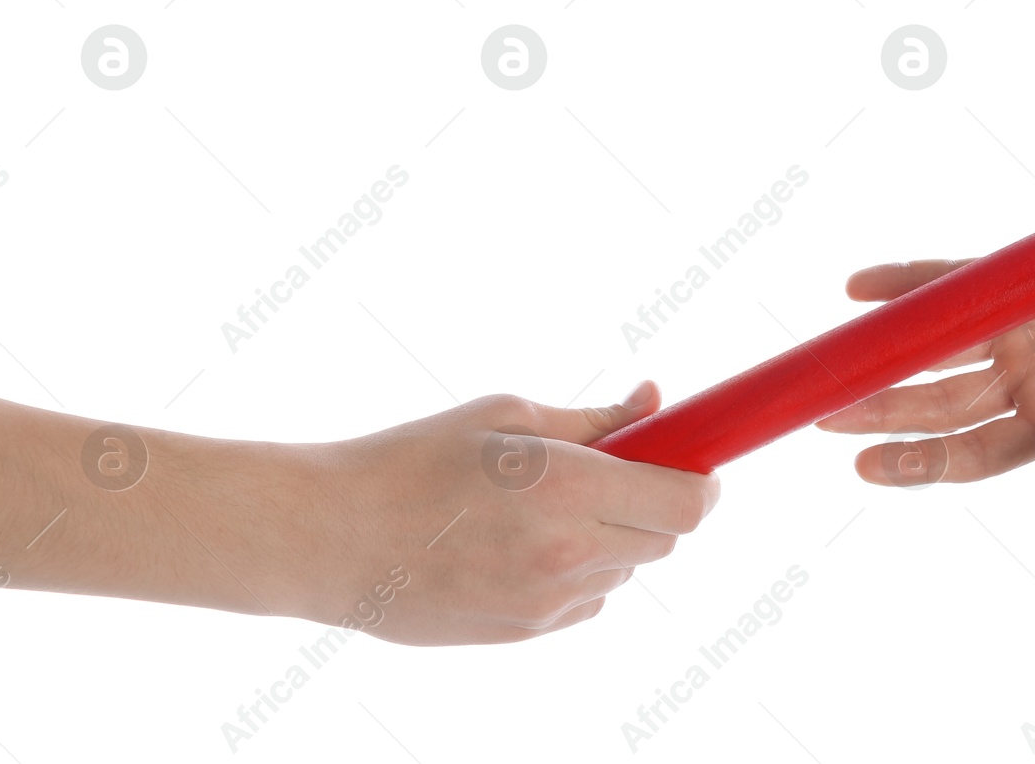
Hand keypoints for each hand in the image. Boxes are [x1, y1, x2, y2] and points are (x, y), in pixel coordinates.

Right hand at [296, 384, 718, 643]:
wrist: (331, 536)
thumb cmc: (413, 459)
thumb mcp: (506, 415)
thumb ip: (596, 419)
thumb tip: (655, 400)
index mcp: (568, 488)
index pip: (686, 504)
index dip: (704, 483)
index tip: (696, 464)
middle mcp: (567, 555)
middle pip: (664, 540)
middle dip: (654, 503)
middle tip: (614, 472)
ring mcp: (546, 604)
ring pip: (625, 571)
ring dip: (614, 537)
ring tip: (544, 505)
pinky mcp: (523, 634)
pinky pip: (585, 600)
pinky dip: (578, 570)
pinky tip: (521, 543)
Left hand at [817, 184, 1034, 497]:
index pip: (973, 452)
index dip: (919, 465)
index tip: (867, 467)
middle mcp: (1027, 377)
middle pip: (939, 404)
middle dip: (883, 413)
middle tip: (823, 418)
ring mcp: (1018, 324)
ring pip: (935, 347)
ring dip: (882, 355)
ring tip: (827, 364)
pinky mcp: (1019, 273)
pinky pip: (950, 279)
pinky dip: (906, 281)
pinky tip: (859, 287)